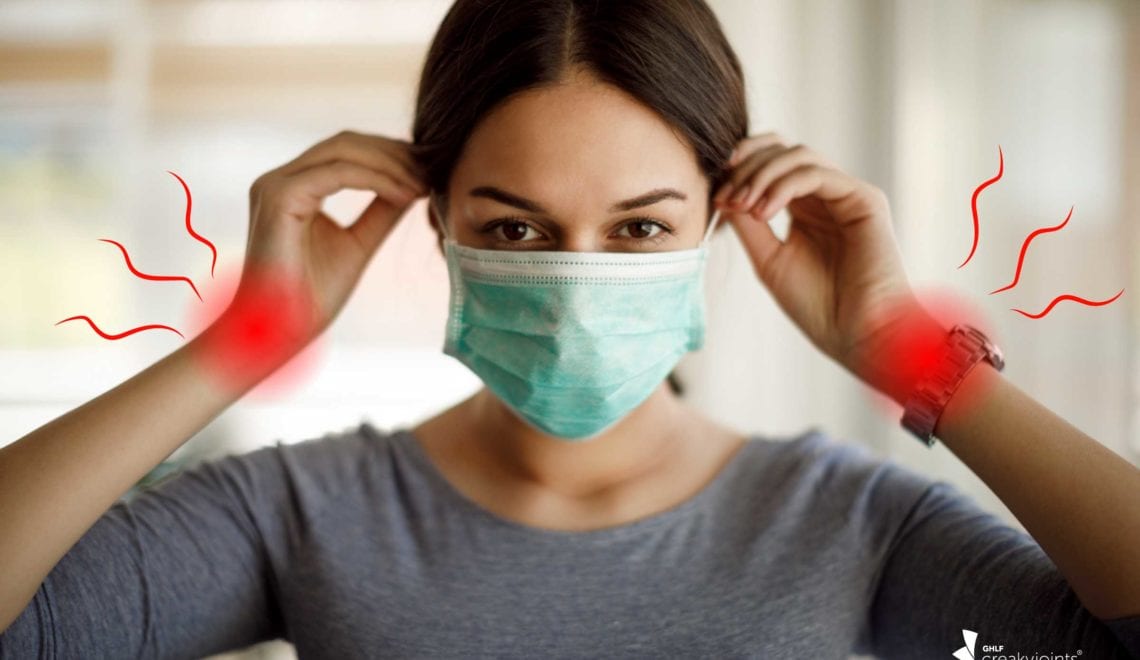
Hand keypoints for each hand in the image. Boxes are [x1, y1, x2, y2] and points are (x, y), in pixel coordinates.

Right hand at [201, 130, 426, 387]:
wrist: (278, 333)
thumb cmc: (309, 300)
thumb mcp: (358, 245)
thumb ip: (381, 212)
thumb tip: (415, 186)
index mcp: (293, 187)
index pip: (346, 152)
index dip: (390, 155)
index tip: (428, 170)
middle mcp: (279, 179)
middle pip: (346, 143)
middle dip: (395, 153)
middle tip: (433, 170)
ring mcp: (275, 184)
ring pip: (344, 150)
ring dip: (391, 164)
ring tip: (424, 184)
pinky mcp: (279, 196)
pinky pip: (338, 173)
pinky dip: (377, 179)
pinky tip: (406, 194)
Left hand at [713, 133, 937, 399]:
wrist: (858, 336)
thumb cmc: (818, 307)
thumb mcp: (769, 259)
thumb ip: (747, 224)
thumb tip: (722, 192)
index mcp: (805, 208)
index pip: (770, 163)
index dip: (740, 169)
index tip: (716, 195)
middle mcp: (827, 196)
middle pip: (782, 150)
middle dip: (746, 166)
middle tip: (726, 196)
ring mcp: (847, 194)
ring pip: (798, 155)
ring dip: (762, 174)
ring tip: (743, 206)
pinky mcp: (865, 198)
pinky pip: (817, 174)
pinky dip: (784, 185)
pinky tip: (764, 212)